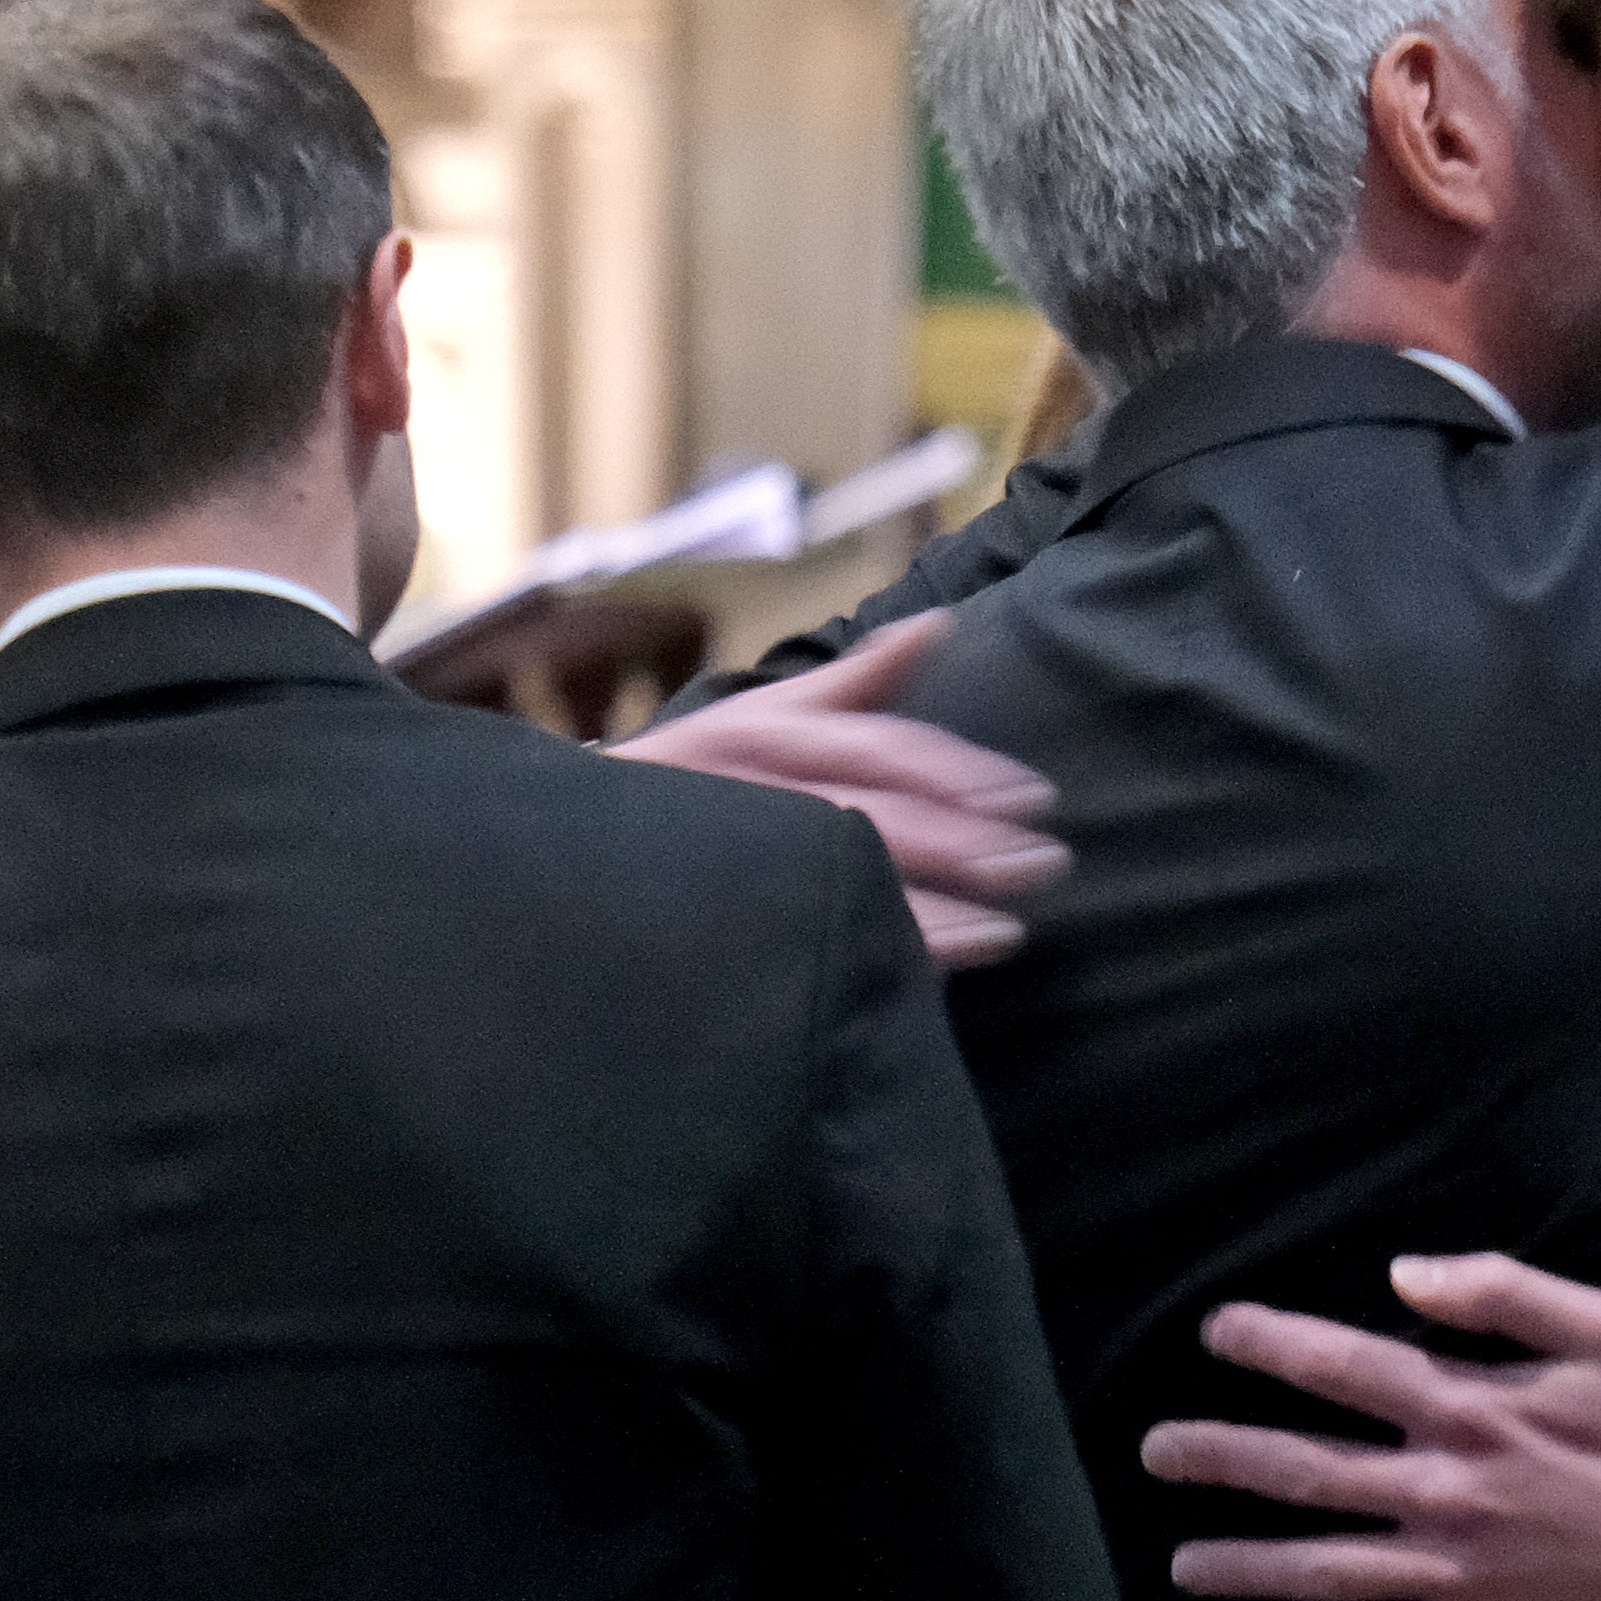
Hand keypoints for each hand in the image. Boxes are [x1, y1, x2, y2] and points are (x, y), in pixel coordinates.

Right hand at [622, 611, 1067, 966]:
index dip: (955, 771)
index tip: (1033, 799)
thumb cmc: (690, 786)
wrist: (556, 858)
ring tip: (1008, 932)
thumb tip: (938, 626)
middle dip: (961, 842)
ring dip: (929, 912)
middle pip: (863, 812)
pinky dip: (871, 957)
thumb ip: (855, 686)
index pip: (870, 746)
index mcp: (752, 734)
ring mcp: (715, 860)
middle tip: (1044, 865)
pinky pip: (799, 942)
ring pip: (833, 880)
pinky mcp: (707, 925)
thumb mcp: (762, 722)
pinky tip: (931, 974)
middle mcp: (732, 790)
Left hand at [1143, 1253, 1600, 1600]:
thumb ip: (1508, 1291)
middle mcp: (1446, 1491)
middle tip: (1154, 1451)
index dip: (1273, 1345)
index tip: (1216, 1331)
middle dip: (1222, 1458)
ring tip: (1179, 1563)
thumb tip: (1403, 1272)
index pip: (1347, 1368)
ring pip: (1323, 1570)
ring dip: (1244, 1566)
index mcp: (1473, 1409)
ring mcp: (1454, 1569)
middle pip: (1308, 1472)